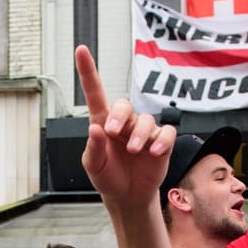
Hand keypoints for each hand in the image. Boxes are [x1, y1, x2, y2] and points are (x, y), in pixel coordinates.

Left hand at [75, 45, 176, 210]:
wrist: (128, 196)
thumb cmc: (108, 177)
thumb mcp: (94, 167)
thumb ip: (93, 149)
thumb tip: (95, 129)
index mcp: (103, 124)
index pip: (95, 93)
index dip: (88, 71)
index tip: (81, 50)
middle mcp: (124, 123)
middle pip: (124, 104)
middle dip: (119, 115)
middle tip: (112, 131)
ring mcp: (143, 132)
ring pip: (146, 120)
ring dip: (139, 135)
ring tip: (133, 150)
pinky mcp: (161, 142)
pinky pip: (166, 132)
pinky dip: (161, 140)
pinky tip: (153, 151)